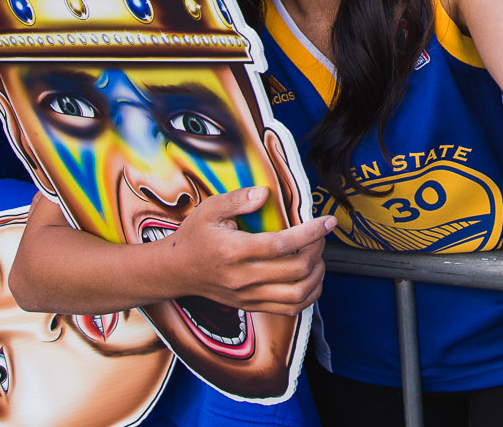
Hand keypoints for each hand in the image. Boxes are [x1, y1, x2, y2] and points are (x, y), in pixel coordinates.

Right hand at [157, 187, 332, 315]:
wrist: (175, 271)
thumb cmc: (195, 236)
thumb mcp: (210, 209)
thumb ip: (238, 199)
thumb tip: (264, 194)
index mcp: (234, 251)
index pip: (281, 245)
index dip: (310, 233)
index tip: (327, 221)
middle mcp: (242, 277)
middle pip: (295, 271)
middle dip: (317, 250)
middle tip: (321, 236)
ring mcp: (247, 296)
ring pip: (297, 295)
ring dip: (317, 275)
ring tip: (318, 257)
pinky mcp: (250, 306)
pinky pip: (289, 308)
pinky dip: (308, 295)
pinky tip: (311, 278)